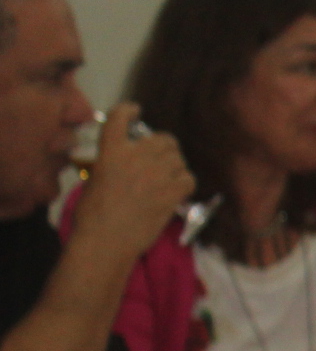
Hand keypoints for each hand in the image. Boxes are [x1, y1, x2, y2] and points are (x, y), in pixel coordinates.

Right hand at [73, 103, 193, 260]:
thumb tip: (120, 163)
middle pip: (163, 139)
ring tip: (165, 180)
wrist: (106, 240)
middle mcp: (137, 156)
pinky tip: (176, 191)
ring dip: (174, 166)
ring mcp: (157, 173)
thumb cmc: (91, 214)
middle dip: (163, 147)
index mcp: (111, 151)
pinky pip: (189, 178)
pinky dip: (184, 183)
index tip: (136, 111)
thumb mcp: (93, 179)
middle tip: (158, 160)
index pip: (121, 117)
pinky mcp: (173, 192)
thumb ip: (109, 164)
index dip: (130, 110)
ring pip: (178, 158)